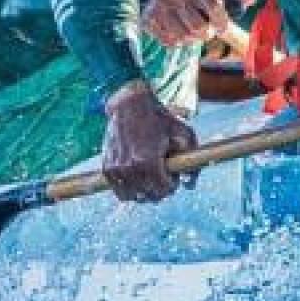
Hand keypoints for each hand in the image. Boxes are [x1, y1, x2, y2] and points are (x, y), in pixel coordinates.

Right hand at [98, 82, 196, 202]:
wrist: (129, 103)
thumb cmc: (160, 118)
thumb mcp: (184, 134)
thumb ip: (192, 162)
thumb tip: (189, 186)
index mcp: (148, 160)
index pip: (163, 190)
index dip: (172, 185)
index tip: (173, 176)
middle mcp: (130, 167)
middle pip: (149, 196)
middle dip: (159, 188)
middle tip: (162, 175)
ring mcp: (116, 168)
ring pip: (133, 197)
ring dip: (143, 191)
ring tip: (149, 176)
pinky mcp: (106, 167)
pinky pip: (118, 191)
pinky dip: (128, 189)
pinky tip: (136, 177)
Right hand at [141, 0, 252, 46]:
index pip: (215, 6)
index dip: (222, 22)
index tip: (222, 28)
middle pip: (200, 26)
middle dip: (206, 33)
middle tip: (205, 32)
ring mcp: (159, 6)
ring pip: (184, 36)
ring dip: (191, 39)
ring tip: (191, 33)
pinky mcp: (148, 19)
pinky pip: (169, 41)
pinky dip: (176, 42)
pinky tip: (177, 33)